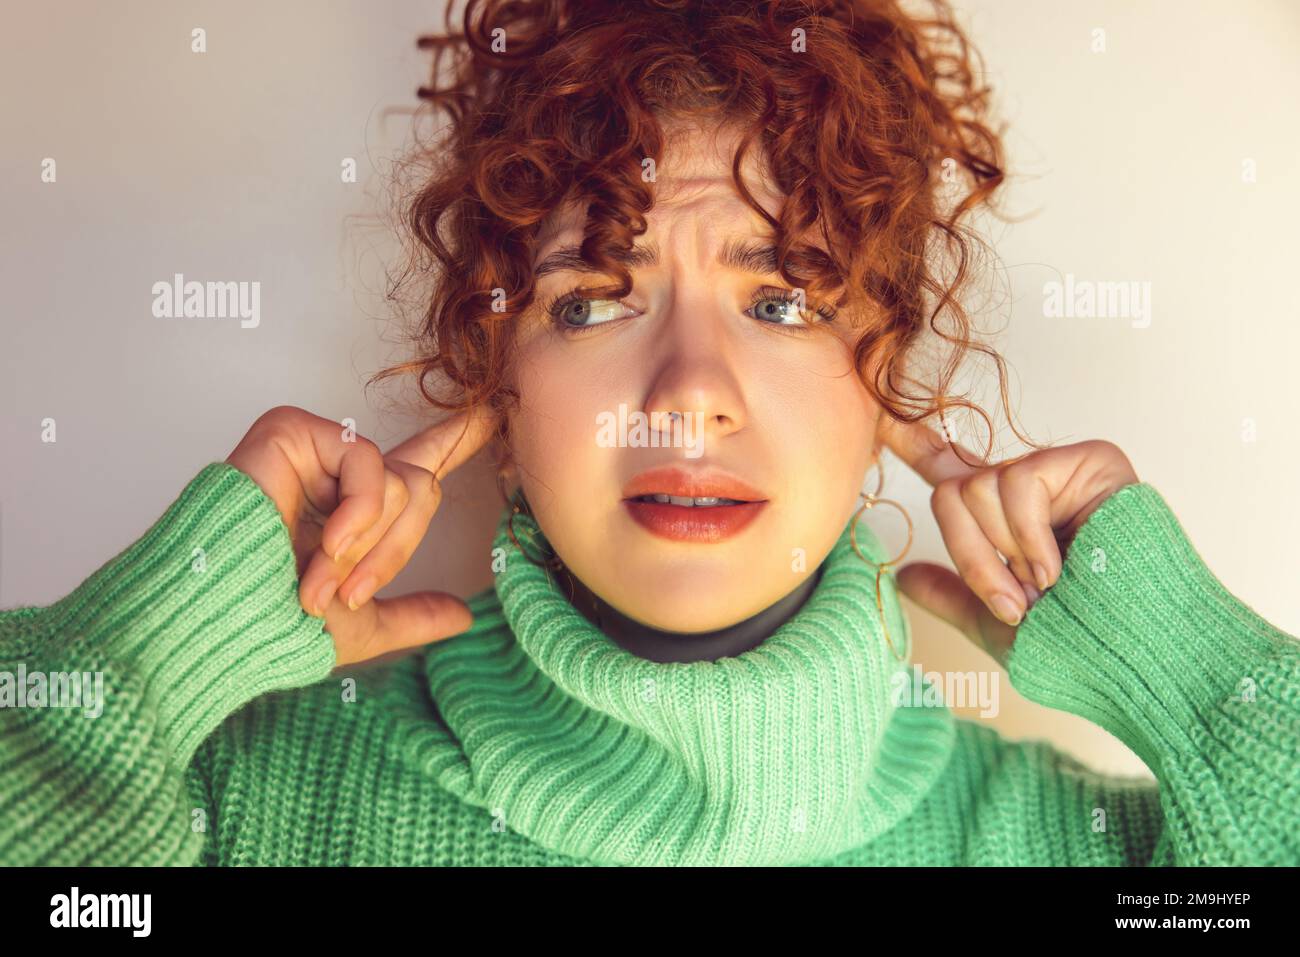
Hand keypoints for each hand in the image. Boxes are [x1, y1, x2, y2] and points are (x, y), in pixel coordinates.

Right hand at [225, 405, 497, 666]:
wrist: (226, 623)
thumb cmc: (273, 627)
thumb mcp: (359, 627)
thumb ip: (411, 618)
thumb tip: (463, 616)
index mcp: (358, 510)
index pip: (420, 467)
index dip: (459, 438)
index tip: (497, 409)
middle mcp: (342, 475)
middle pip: (424, 488)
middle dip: (396, 552)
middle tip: (347, 591)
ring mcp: (318, 451)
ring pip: (402, 482)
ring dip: (370, 545)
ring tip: (318, 575)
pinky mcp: (294, 433)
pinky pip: (368, 463)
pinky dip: (357, 515)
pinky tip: (323, 544)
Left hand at [878, 418, 1138, 664]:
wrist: (1133, 657)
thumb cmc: (1079, 649)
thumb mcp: (997, 628)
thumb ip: (953, 596)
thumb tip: (901, 574)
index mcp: (1005, 522)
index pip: (950, 473)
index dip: (913, 443)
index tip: (880, 416)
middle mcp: (1027, 489)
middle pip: (949, 492)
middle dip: (972, 557)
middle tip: (1016, 600)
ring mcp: (1058, 472)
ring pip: (975, 488)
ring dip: (1004, 554)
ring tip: (1051, 584)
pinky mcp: (1089, 460)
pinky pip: (1017, 484)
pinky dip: (1029, 539)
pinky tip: (1063, 567)